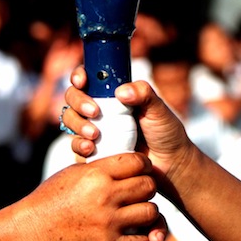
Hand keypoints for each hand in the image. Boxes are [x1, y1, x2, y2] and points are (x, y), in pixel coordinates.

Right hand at [17, 151, 161, 240]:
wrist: (34, 229)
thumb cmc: (53, 196)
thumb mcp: (76, 172)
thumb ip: (103, 166)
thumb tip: (129, 160)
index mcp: (96, 174)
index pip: (137, 162)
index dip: (144, 164)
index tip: (142, 168)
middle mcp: (105, 196)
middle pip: (148, 186)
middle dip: (148, 186)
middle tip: (142, 190)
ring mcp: (108, 222)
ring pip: (150, 212)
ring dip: (148, 210)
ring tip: (140, 209)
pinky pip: (140, 240)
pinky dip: (142, 236)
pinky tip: (135, 231)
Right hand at [62, 65, 198, 184]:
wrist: (169, 164)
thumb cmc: (166, 132)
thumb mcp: (158, 109)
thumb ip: (144, 94)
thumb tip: (121, 92)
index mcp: (113, 94)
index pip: (89, 78)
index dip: (80, 76)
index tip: (83, 81)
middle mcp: (100, 109)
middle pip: (73, 98)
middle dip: (78, 101)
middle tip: (95, 112)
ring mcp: (95, 129)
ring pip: (70, 119)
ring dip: (77, 123)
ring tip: (95, 135)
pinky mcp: (93, 150)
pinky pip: (76, 145)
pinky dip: (79, 145)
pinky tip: (91, 149)